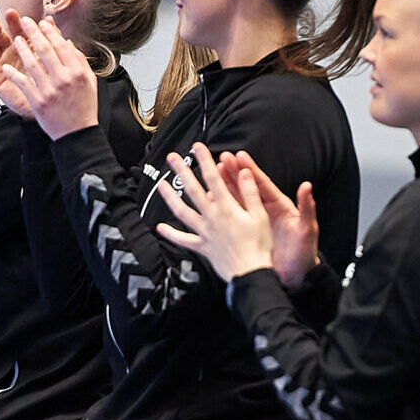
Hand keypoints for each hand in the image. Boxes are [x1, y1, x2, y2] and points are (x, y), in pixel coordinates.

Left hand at [0, 17, 98, 138]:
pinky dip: (13, 74)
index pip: (61, 46)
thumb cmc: (84, 106)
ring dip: (21, 49)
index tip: (42, 22)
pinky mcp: (38, 102)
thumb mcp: (89, 81)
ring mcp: (49, 90)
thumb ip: (79, 61)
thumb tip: (66, 42)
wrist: (77, 134)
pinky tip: (5, 67)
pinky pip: (22, 83)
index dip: (50, 32)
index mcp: (77, 72)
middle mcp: (63, 79)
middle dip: (33, 32)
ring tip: (15, 38)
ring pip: (32, 64)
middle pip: (45, 50)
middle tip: (24, 20)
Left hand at [152, 142, 273, 280]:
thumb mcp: (260, 216)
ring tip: (161, 185)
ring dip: (170, 198)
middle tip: (172, 158)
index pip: (213, 179)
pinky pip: (183, 240)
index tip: (197, 147)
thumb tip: (244, 173)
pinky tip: (159, 228)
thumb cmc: (259, 246)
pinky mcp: (202, 247)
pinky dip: (171, 234)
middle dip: (182, 171)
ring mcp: (204, 232)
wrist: (250, 273)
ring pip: (182, 212)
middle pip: (193, 190)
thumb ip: (250, 193)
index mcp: (227, 208)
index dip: (204, 161)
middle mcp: (212, 218)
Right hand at [219, 151, 319, 289]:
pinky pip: (231, 219)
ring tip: (211, 174)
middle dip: (233, 172)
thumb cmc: (304, 252)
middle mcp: (264, 211)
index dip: (250, 169)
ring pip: (235, 200)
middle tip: (221, 159)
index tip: (240, 156)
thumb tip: (307, 187)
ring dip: (224, 187)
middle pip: (246, 187)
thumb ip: (306, 208)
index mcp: (279, 206)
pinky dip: (220, 210)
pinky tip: (208, 203)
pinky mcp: (246, 234)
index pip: (262, 183)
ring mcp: (254, 222)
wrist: (295, 276)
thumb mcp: (307, 229)